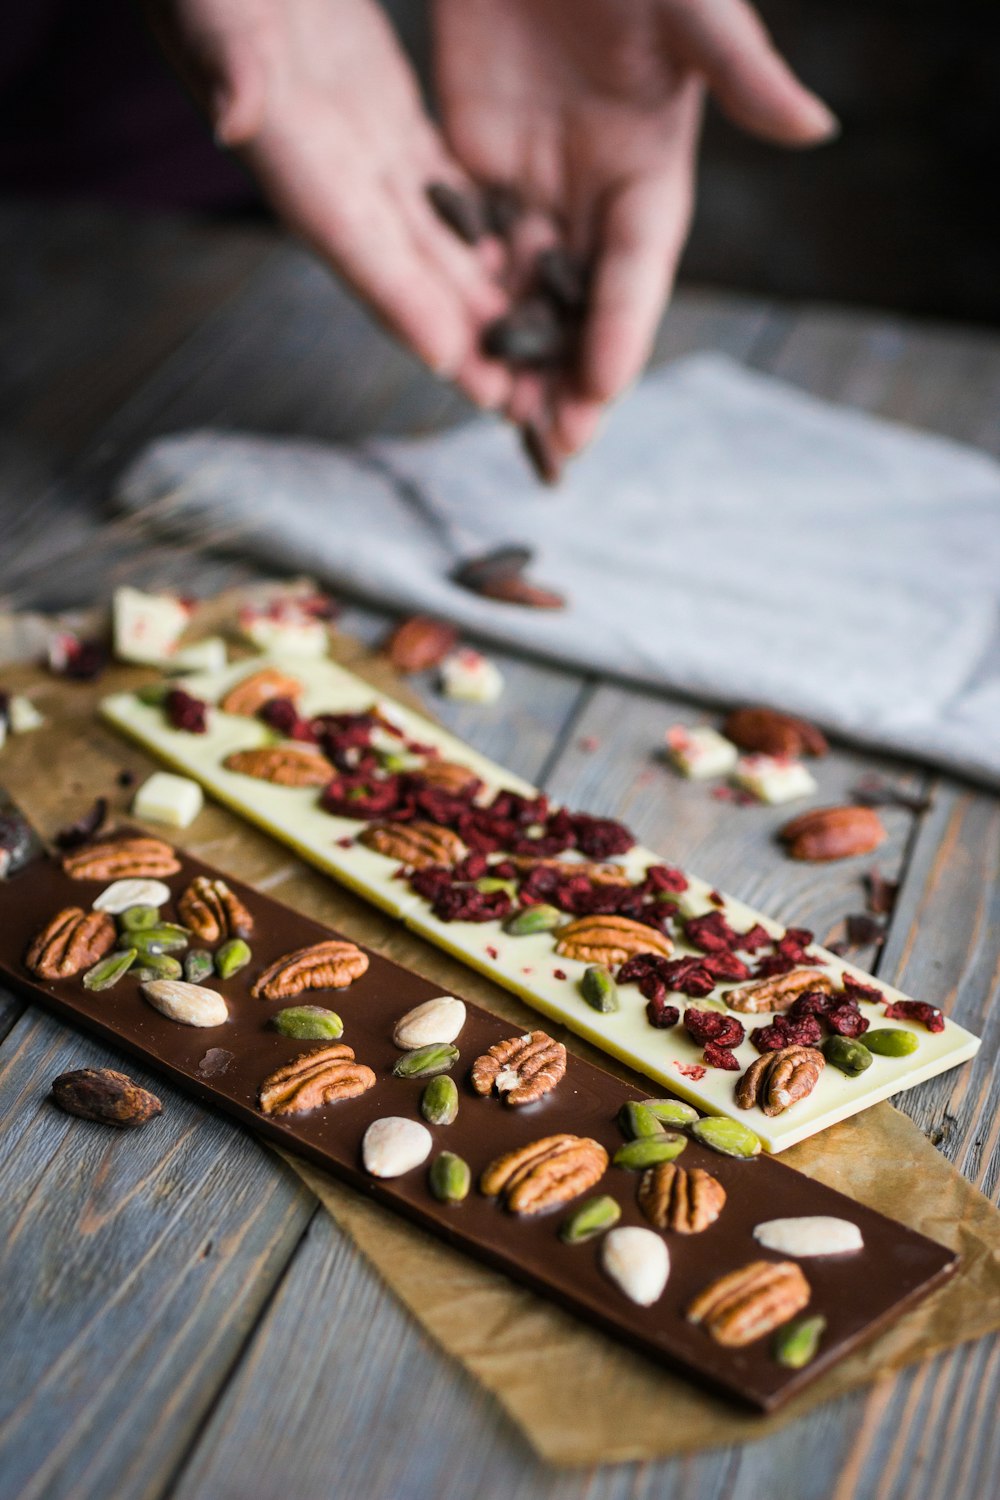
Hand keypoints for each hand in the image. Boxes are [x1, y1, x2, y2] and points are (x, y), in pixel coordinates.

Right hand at [145, 0, 514, 410]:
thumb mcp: (210, 1)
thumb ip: (223, 57)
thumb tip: (232, 115)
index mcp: (288, 149)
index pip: (349, 241)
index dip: (396, 301)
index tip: (446, 357)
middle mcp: (328, 170)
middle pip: (403, 272)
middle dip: (459, 340)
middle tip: (516, 403)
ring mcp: (359, 148)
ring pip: (432, 245)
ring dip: (481, 305)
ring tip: (538, 357)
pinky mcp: (385, 116)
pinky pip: (444, 192)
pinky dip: (485, 236)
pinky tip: (528, 270)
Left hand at [434, 0, 836, 461]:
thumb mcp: (688, 5)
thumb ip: (738, 66)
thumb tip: (815, 127)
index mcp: (652, 168)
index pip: (636, 267)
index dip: (620, 329)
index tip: (598, 391)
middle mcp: (594, 194)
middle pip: (580, 305)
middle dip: (568, 381)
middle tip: (551, 453)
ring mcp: (533, 185)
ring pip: (521, 294)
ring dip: (514, 364)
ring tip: (500, 428)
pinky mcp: (473, 164)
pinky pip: (466, 250)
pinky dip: (459, 306)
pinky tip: (446, 355)